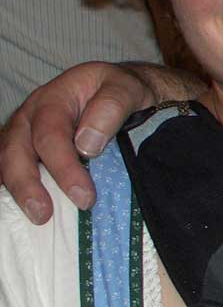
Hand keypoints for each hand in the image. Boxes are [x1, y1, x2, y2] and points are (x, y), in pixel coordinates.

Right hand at [0, 62, 200, 223]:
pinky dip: (15, 188)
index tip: (84, 196)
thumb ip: (110, 108)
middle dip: (26, 185)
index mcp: (54, 98)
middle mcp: (31, 115)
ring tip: (37, 217)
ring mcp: (24, 133)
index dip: (64, 167)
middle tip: (44, 215)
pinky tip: (27, 209)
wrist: (120, 89)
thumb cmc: (122, 90)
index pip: (50, 133)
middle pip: (15, 150)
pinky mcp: (26, 149)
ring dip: (17, 191)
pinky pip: (10, 168)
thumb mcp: (126, 89)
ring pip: (6, 161)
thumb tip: (87, 145)